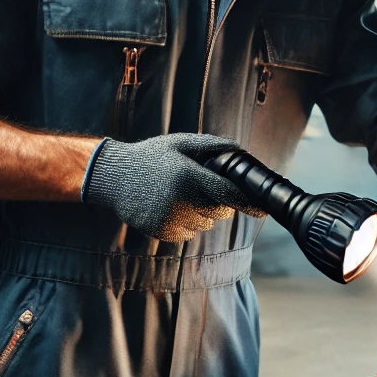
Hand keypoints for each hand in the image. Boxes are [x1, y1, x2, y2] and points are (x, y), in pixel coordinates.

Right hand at [82, 133, 263, 241]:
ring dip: (201, 213)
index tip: (263, 209)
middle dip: (218, 202)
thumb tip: (238, 149)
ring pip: (205, 224)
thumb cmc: (151, 156)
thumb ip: (210, 146)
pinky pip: (188, 233)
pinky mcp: (161, 232)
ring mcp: (170, 218)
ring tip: (179, 195)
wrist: (113, 176)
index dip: (248, 202)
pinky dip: (185, 223)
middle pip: (219, 211)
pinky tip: (169, 206)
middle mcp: (181, 199)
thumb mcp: (179, 143)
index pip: (228, 194)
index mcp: (188, 175)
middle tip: (200, 186)